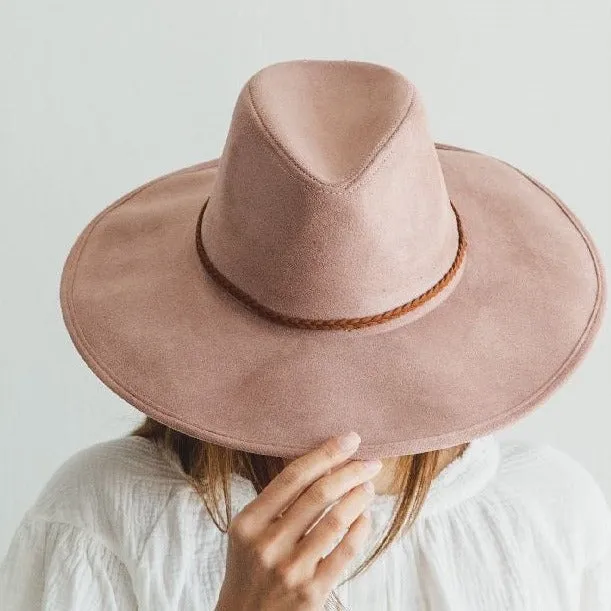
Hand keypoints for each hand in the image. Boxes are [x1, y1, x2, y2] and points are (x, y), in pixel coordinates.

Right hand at [215, 431, 381, 610]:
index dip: (325, 453)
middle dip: (351, 472)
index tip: (350, 439)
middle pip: (318, 495)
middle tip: (371, 461)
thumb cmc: (251, 568)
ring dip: (359, 497)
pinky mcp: (311, 593)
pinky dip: (360, 530)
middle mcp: (267, 544)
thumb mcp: (249, 532)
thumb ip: (277, 502)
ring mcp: (290, 570)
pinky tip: (365, 517)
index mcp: (249, 522)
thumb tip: (325, 464)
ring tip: (370, 486)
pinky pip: (344, 553)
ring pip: (336, 521)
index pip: (292, 477)